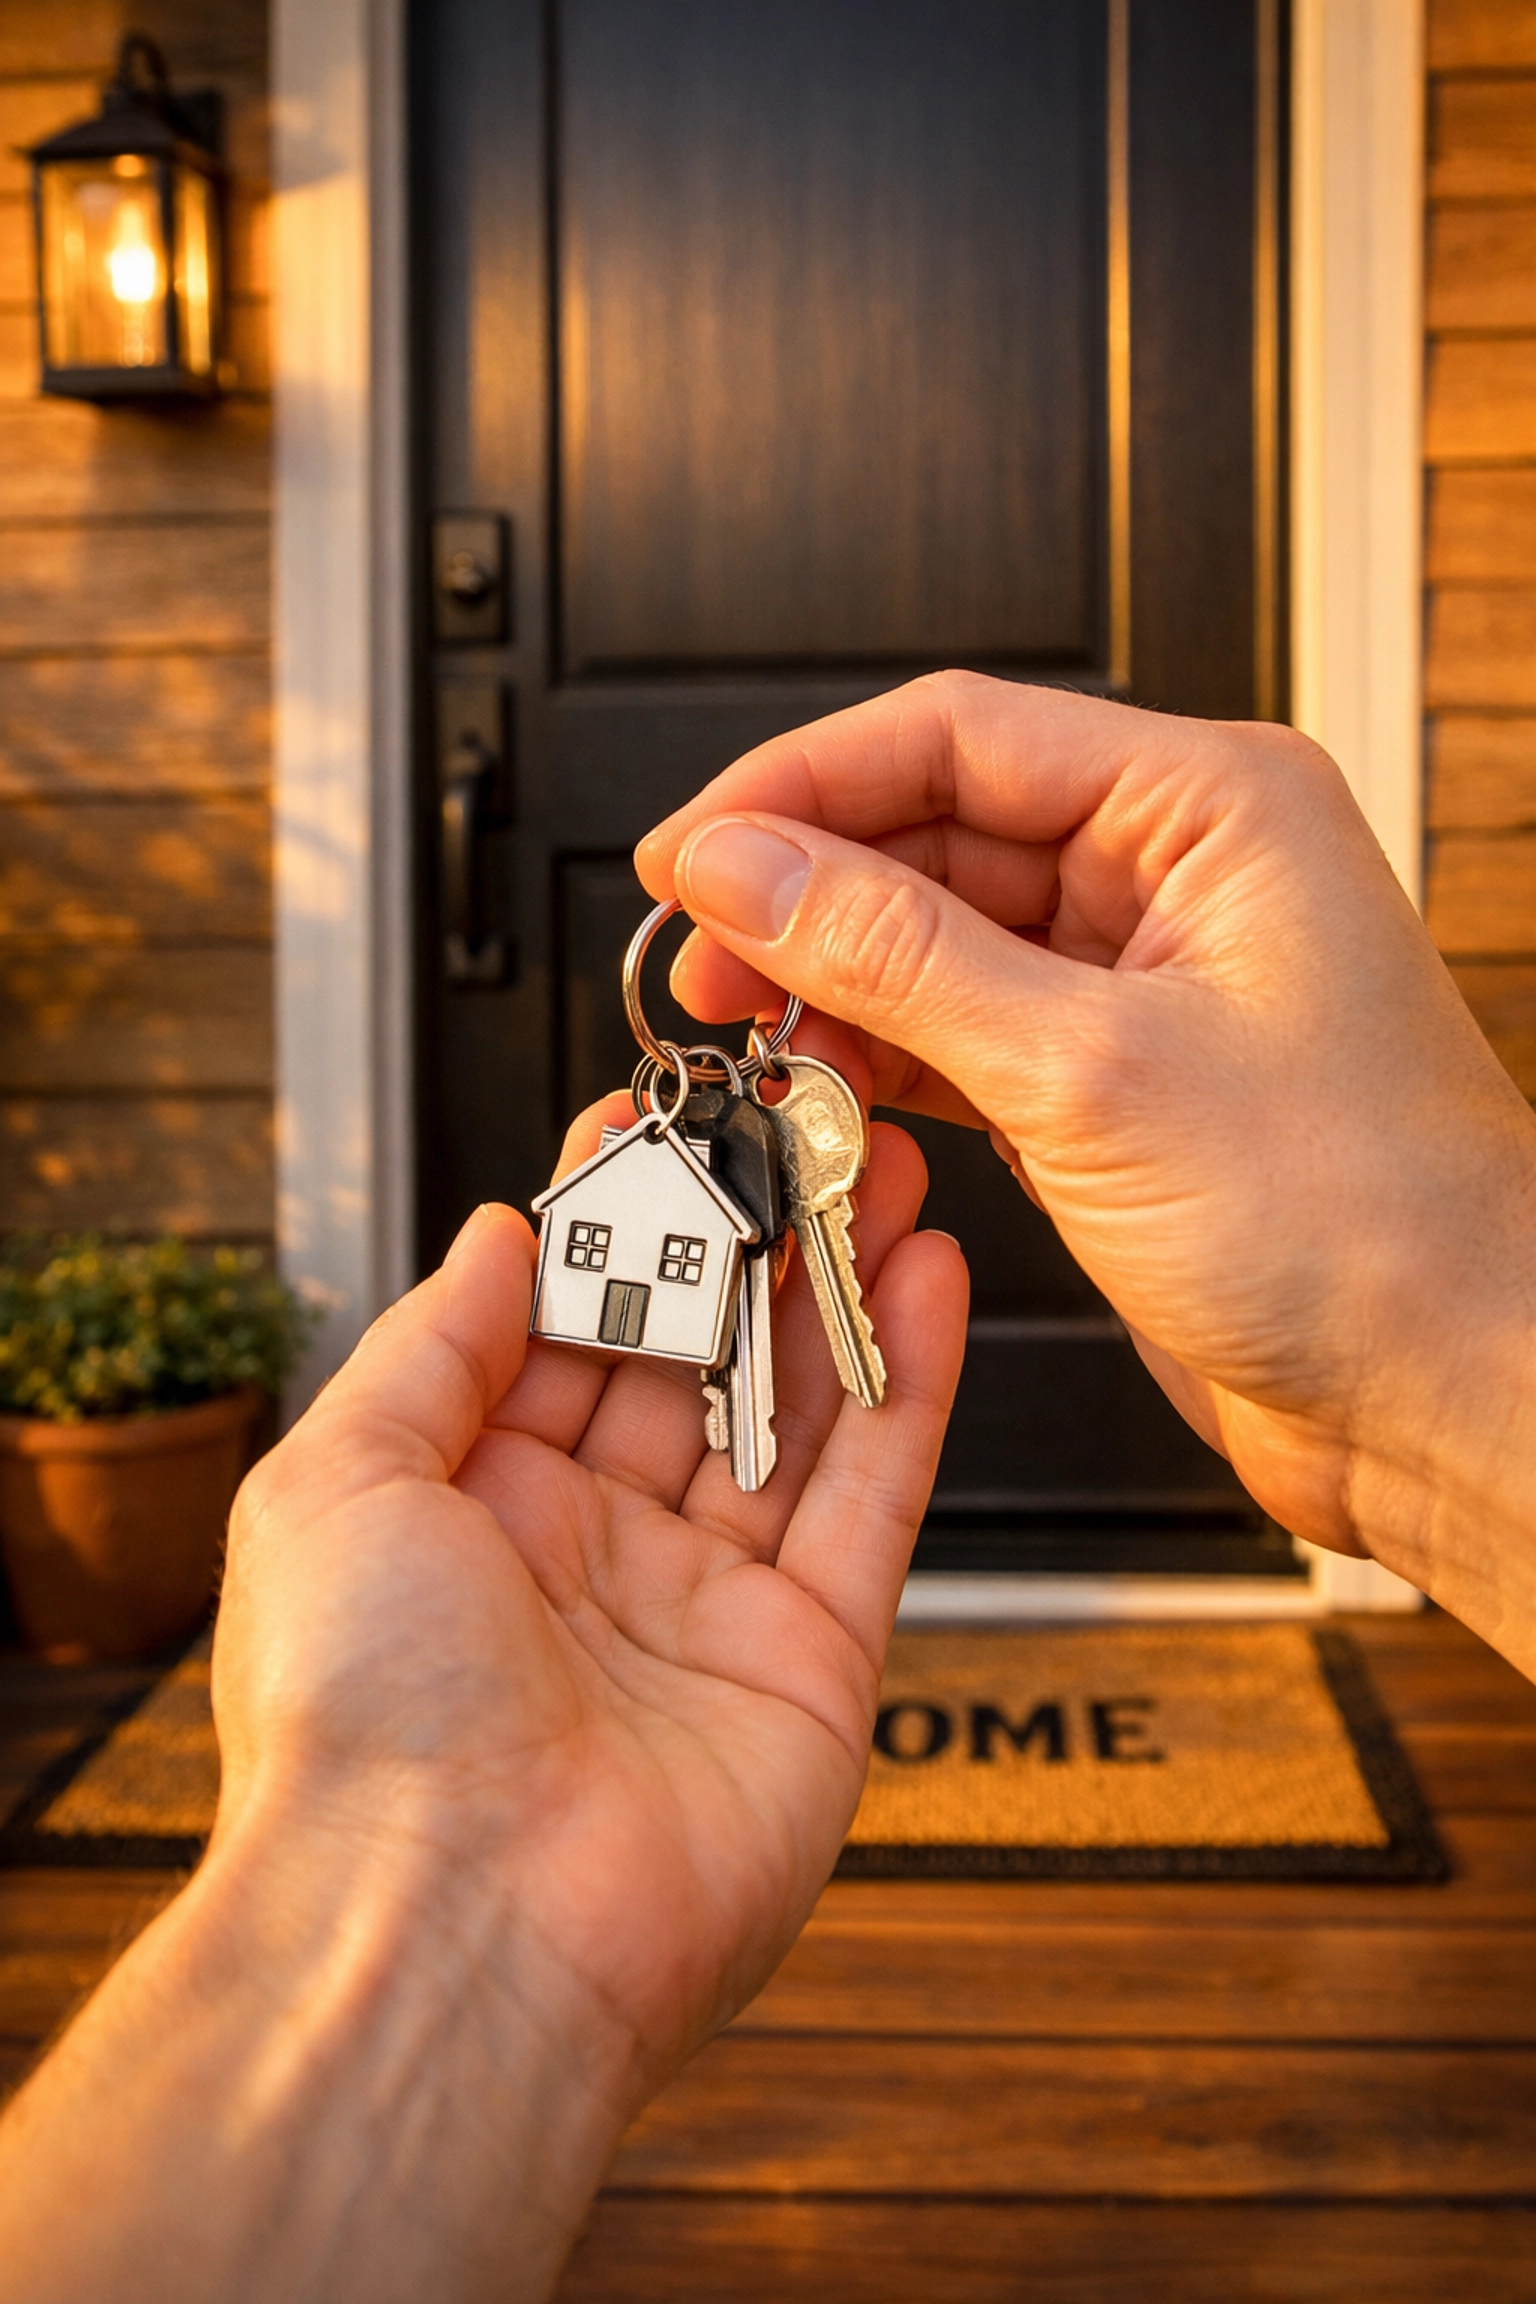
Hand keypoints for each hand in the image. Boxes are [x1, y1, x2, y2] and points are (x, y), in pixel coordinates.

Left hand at [0, 1113, 964, 2303]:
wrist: (454, 1925)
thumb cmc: (361, 1722)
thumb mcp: (336, 1478)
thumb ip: (434, 1342)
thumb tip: (502, 1231)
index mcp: (471, 1511)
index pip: (569, 1329)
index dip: (622, 1223)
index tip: (667, 1125)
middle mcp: (592, 1556)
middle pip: (696, 1360)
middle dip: (750, 1240)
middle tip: (801, 1129)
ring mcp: (707, 1609)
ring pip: (795, 1410)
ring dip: (843, 1286)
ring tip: (881, 1167)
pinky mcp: (811, 1663)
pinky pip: (872, 1496)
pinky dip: (911, 1385)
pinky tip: (928, 1281)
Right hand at [637, 672, 1535, 1664]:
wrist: (1446, 1398)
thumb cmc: (1364, 1227)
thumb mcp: (1091, 1069)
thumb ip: (897, 956)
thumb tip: (747, 867)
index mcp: (1211, 810)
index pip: (957, 736)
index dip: (800, 786)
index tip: (689, 852)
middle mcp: (1180, 881)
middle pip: (937, 834)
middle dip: (803, 893)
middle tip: (694, 962)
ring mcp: (1145, 989)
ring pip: (940, 942)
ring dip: (833, 985)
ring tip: (742, 1036)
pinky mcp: (1117, 1089)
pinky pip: (965, 1038)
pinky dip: (883, 1062)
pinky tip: (818, 1089)